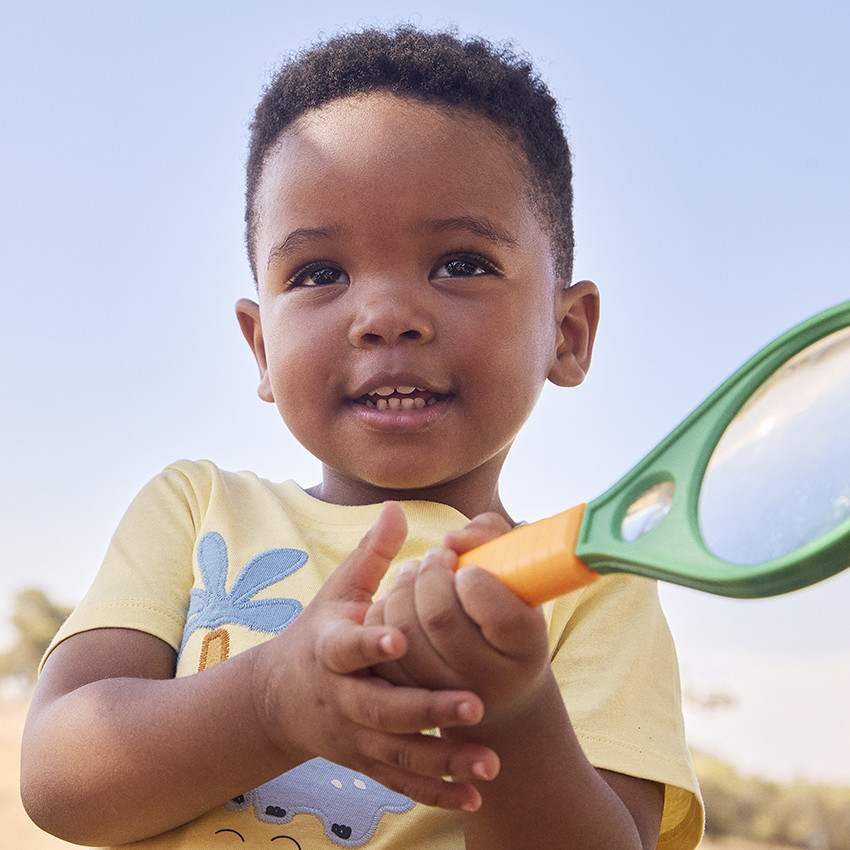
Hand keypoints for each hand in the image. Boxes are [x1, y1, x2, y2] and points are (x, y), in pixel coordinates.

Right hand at [250, 502, 498, 810]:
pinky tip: (474, 799)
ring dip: (443, 760)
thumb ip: (370, 555)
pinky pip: (401, 781)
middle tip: (474, 704)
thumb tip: (397, 507)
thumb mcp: (335, 593)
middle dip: (427, 707)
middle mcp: (342, 696)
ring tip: (488, 764)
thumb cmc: (317, 635)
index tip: (398, 637)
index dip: (370, 642)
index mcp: (331, 650)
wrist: (281, 699)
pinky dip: (435, 792)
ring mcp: (353, 736)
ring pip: (398, 752)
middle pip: (383, 708)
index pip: (348, 646)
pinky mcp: (366, 761)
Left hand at [365, 513, 552, 728]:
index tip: (466, 566)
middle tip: (435, 556)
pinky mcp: (411, 700)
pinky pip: (383, 654)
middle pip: (440, 619)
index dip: (475, 581)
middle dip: (429, 574)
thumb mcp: (516, 574)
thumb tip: (450, 539)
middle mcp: (491, 681)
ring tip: (413, 571)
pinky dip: (383, 616)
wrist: (497, 685)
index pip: (501, 616)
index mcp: (525, 648)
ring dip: (402, 589)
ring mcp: (448, 696)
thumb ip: (490, 537)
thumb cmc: (508, 609)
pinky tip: (395, 599)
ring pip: (405, 635)